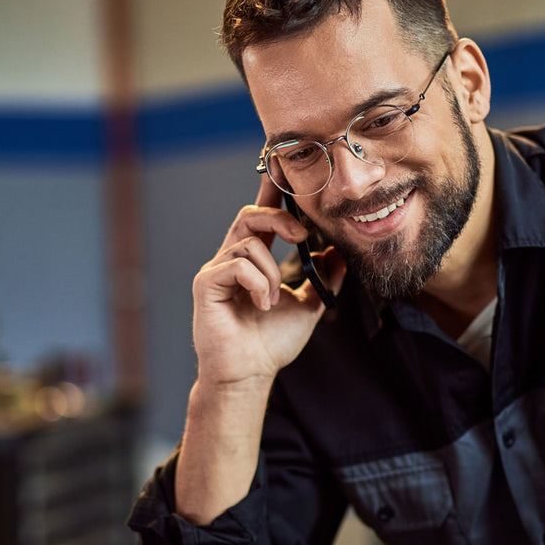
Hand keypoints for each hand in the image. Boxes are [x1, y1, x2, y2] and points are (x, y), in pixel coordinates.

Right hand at [191, 176, 343, 389]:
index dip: (270, 192)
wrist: (251, 374)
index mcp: (252, 260)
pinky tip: (263, 305)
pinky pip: (238, 264)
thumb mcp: (308, 305)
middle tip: (302, 236)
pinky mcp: (206, 284)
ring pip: (249, 243)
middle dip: (280, 218)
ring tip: (273, 300)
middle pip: (251, 216)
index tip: (282, 170)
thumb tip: (338, 252)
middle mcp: (231, 259)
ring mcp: (216, 270)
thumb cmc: (271, 343)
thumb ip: (323, 278)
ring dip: (271, 271)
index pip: (261, 217)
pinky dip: (258, 283)